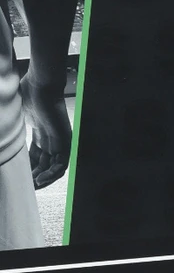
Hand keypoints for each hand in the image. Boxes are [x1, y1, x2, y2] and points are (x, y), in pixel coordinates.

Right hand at [20, 72, 71, 187]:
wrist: (40, 85)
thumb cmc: (28, 93)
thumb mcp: (16, 115)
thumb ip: (10, 126)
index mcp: (41, 133)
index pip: (37, 157)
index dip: (28, 168)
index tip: (18, 177)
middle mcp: (51, 139)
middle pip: (45, 164)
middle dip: (35, 177)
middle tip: (25, 186)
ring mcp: (60, 140)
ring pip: (55, 167)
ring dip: (44, 179)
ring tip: (33, 186)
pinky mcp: (65, 141)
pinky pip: (62, 164)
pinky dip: (52, 174)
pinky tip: (40, 179)